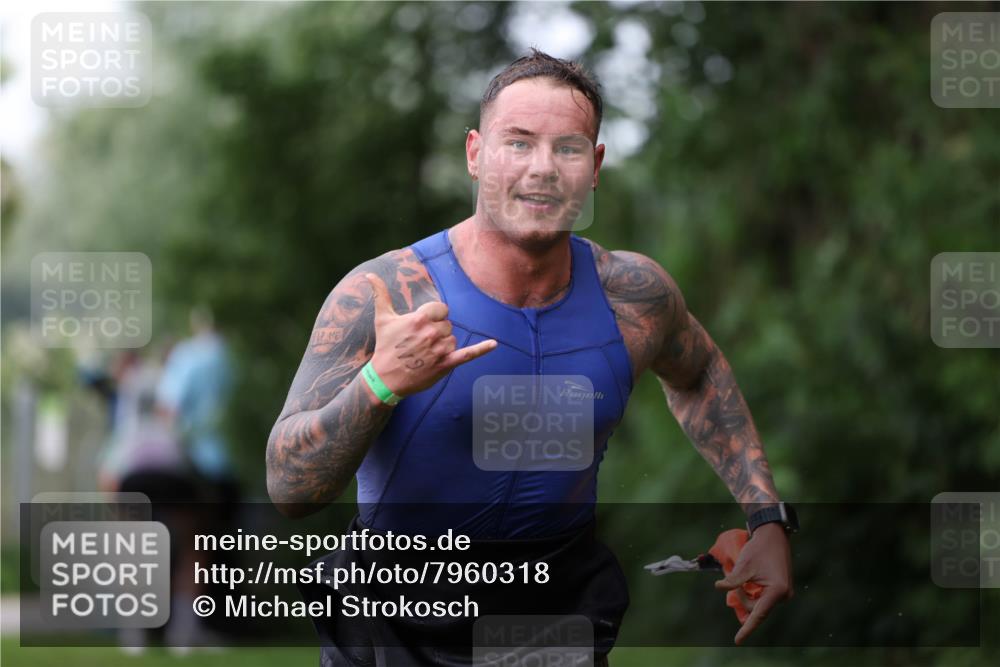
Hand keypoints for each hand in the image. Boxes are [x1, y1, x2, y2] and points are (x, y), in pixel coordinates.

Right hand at [365, 273, 496, 397]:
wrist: (386, 378)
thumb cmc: (385, 347)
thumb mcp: (382, 318)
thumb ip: (380, 294)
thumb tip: (369, 274)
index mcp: (419, 319)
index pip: (441, 309)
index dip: (434, 317)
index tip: (422, 326)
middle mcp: (432, 332)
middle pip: (447, 325)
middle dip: (437, 332)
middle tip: (420, 343)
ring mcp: (440, 349)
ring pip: (453, 339)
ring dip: (443, 344)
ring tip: (426, 353)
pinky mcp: (446, 364)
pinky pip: (468, 354)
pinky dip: (482, 349)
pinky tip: (494, 344)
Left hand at [714, 522, 793, 644]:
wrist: (773, 535)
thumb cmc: (759, 549)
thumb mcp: (744, 566)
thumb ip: (733, 580)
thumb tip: (719, 587)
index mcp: (776, 591)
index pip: (758, 614)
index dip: (747, 629)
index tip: (737, 640)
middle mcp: (783, 595)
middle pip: (755, 608)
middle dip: (741, 597)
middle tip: (732, 580)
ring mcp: (784, 593)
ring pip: (758, 603)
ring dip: (746, 593)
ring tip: (741, 576)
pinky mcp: (781, 589)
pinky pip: (763, 597)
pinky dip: (752, 591)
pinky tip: (749, 579)